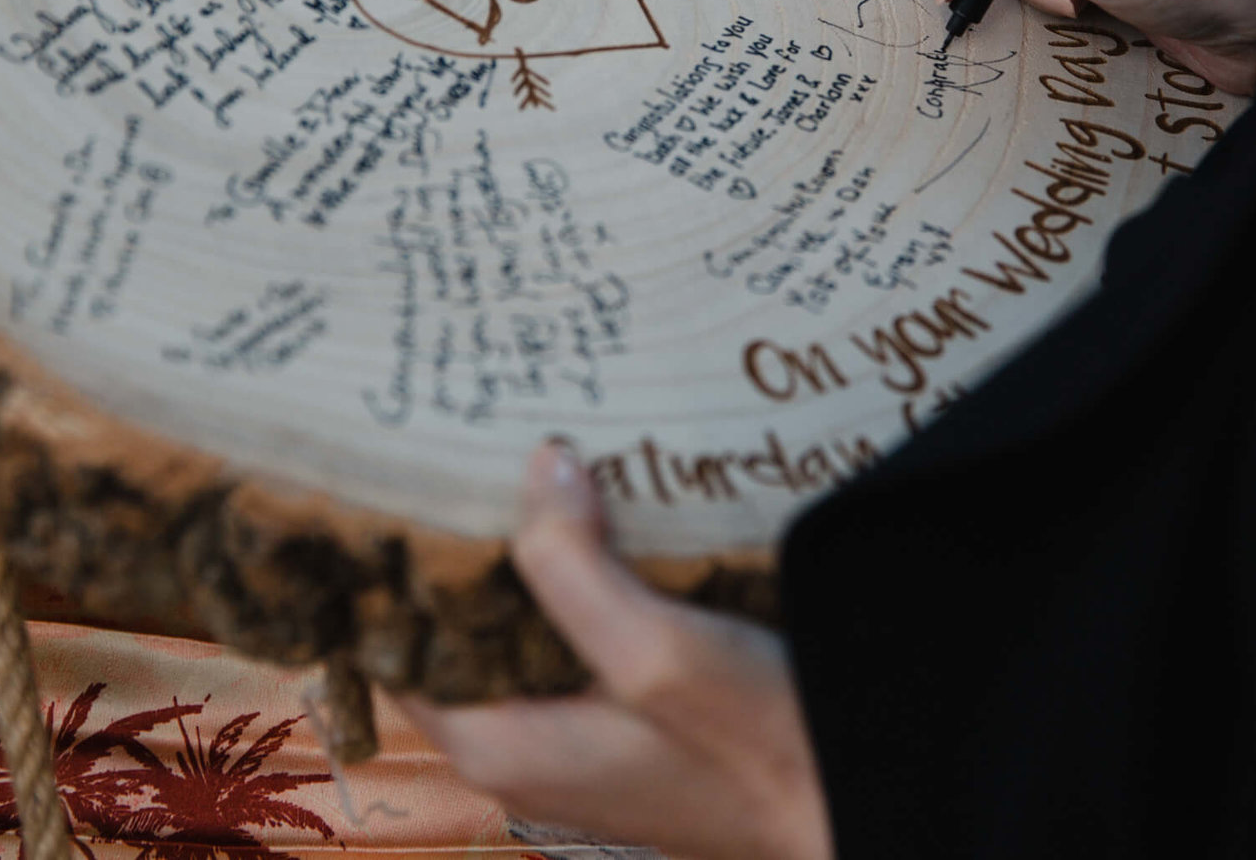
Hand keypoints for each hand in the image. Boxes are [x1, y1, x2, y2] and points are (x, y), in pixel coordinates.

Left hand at [401, 443, 832, 859]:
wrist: (859, 804)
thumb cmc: (760, 750)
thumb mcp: (658, 651)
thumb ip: (574, 567)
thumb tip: (536, 468)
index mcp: (501, 745)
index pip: (398, 649)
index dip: (396, 570)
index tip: (407, 481)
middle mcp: (524, 754)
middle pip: (458, 637)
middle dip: (468, 552)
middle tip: (476, 451)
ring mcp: (578, 746)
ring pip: (520, 635)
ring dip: (530, 562)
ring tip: (538, 469)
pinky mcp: (628, 731)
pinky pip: (575, 646)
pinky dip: (579, 587)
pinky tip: (606, 528)